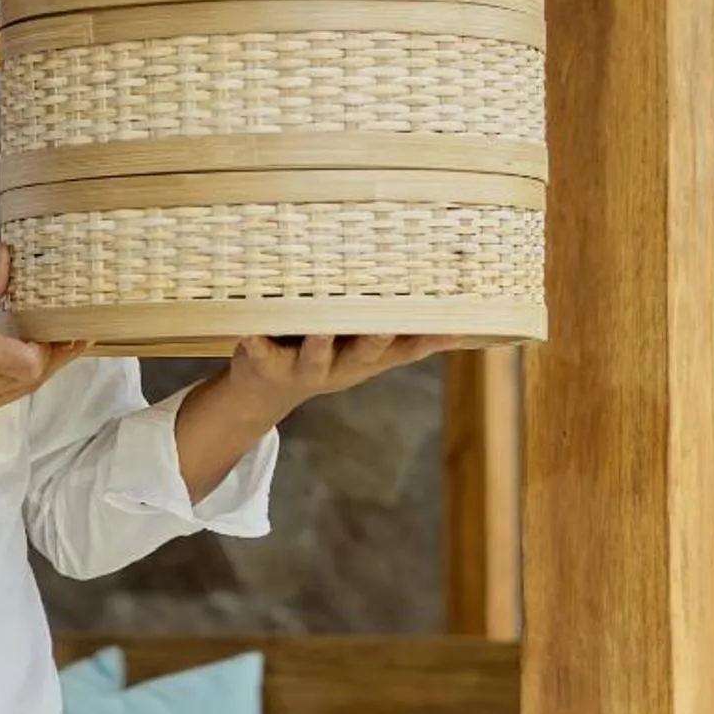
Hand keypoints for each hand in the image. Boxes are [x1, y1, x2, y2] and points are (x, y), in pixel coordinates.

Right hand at [0, 245, 88, 428]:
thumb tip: (6, 260)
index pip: (32, 360)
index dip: (56, 347)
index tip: (70, 327)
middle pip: (34, 378)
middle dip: (58, 358)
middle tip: (77, 336)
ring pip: (21, 391)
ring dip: (39, 370)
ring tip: (54, 346)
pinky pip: (2, 399)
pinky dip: (16, 380)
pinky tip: (17, 362)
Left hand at [220, 334, 481, 423]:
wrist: (262, 394)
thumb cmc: (323, 357)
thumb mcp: (367, 355)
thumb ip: (408, 340)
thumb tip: (461, 325)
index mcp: (365, 360)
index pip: (402, 348)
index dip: (424, 336)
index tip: (447, 318)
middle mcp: (338, 365)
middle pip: (364, 353)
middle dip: (376, 338)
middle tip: (387, 321)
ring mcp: (301, 366)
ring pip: (315, 354)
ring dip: (320, 342)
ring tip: (322, 328)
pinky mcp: (263, 360)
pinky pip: (260, 351)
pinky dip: (257, 342)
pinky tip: (251, 332)